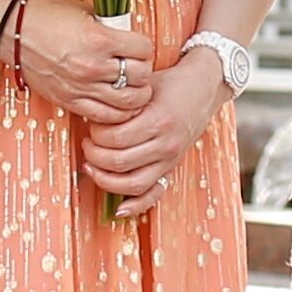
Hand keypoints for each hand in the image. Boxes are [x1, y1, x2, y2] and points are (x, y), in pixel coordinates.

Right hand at [1, 0, 162, 126]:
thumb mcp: (86, 11)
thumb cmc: (48, 17)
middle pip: (141, 78)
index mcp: (100, 39)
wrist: (13, 31)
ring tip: (131, 87)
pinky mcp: (70, 101)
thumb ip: (112, 26)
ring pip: (129, 103)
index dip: (145, 48)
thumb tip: (132, 37)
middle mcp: (93, 66)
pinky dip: (117, 112)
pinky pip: (105, 116)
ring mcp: (82, 87)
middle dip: (143, 72)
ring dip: (135, 95)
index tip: (138, 47)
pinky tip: (116, 102)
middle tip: (137, 68)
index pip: (144, 50)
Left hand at [82, 51, 240, 214]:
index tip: (92, 126)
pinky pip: (153, 195)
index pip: (115, 138)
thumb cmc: (170, 83)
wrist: (204, 88)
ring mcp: (170, 159)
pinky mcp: (171, 168)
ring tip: (92, 165)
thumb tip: (91, 113)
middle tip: (88, 143)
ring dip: (105, 179)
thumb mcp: (145, 84)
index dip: (96, 135)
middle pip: (119, 162)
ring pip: (132, 184)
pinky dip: (135, 206)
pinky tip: (117, 208)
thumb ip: (121, 100)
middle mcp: (166, 144)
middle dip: (94, 155)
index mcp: (158, 120)